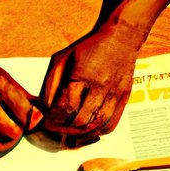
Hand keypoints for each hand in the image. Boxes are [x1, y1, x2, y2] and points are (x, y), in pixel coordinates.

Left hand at [39, 23, 142, 140]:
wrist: (121, 37)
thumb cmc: (86, 50)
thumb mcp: (61, 60)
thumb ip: (51, 86)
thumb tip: (45, 111)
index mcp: (83, 74)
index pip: (66, 107)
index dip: (54, 119)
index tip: (48, 122)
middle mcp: (101, 85)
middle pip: (81, 120)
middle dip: (65, 129)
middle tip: (57, 128)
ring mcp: (115, 94)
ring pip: (96, 126)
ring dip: (80, 133)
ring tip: (70, 131)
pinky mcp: (124, 99)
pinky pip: (110, 125)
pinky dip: (96, 132)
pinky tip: (87, 129)